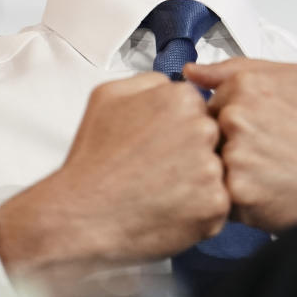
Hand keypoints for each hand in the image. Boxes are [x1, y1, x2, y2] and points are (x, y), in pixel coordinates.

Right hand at [0, 74, 228, 278]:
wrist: (80, 214)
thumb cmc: (92, 161)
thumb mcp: (107, 96)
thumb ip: (148, 82)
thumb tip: (171, 84)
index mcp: (180, 99)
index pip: (200, 108)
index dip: (178, 129)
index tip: (160, 144)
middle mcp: (201, 130)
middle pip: (212, 138)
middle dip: (189, 154)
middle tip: (158, 169)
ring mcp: (210, 169)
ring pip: (215, 172)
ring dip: (194, 182)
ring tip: (159, 191)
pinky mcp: (214, 206)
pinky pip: (216, 205)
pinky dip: (196, 211)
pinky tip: (166, 209)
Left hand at [183, 59, 296, 233]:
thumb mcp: (290, 78)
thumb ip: (234, 69)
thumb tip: (190, 72)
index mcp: (245, 86)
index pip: (207, 105)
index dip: (230, 122)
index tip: (257, 131)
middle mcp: (236, 118)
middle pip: (208, 136)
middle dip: (228, 147)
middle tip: (265, 154)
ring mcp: (236, 157)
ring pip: (212, 167)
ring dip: (232, 174)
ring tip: (268, 172)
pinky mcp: (239, 194)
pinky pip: (221, 198)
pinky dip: (239, 199)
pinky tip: (268, 191)